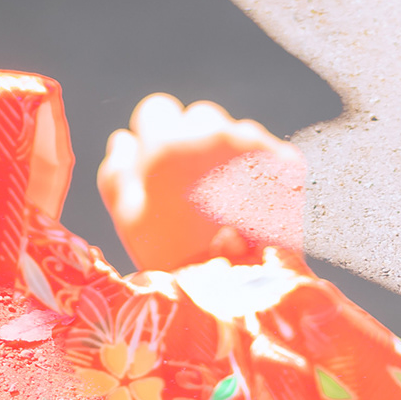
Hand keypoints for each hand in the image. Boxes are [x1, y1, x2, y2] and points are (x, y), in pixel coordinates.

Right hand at [100, 94, 303, 273]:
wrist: (239, 290)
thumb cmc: (174, 256)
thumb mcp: (127, 219)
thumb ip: (115, 172)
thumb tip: (123, 140)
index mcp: (167, 143)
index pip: (156, 109)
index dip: (155, 135)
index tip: (160, 162)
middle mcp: (212, 133)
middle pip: (198, 118)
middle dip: (193, 142)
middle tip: (192, 185)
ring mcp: (253, 146)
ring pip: (234, 133)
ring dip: (226, 154)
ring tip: (224, 200)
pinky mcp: (285, 163)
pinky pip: (265, 154)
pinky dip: (257, 171)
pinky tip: (249, 206)